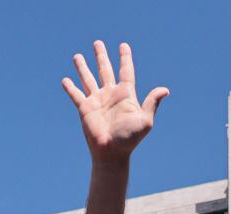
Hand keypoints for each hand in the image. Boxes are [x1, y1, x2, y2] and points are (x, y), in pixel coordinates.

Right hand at [62, 40, 168, 161]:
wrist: (111, 153)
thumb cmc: (129, 139)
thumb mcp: (145, 120)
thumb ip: (152, 103)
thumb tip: (165, 90)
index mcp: (125, 95)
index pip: (125, 71)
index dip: (125, 58)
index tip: (123, 46)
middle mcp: (110, 95)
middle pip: (105, 70)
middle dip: (101, 56)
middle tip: (98, 43)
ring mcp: (97, 101)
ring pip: (88, 79)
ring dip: (83, 67)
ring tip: (77, 56)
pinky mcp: (85, 109)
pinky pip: (76, 95)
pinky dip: (70, 88)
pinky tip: (65, 80)